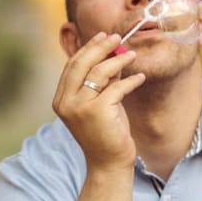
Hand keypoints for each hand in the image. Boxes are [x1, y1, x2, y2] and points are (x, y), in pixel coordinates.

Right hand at [52, 32, 144, 171]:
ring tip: (132, 56)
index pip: (72, 65)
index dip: (88, 48)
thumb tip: (114, 53)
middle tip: (117, 37)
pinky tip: (140, 78)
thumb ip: (102, 81)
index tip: (103, 36)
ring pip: (99, 72)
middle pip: (82, 63)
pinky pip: (117, 87)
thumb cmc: (105, 133)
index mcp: (60, 100)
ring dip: (118, 61)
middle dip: (101, 46)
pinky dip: (131, 81)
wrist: (109, 164)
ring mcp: (79, 107)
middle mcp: (66, 103)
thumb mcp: (99, 103)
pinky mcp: (97, 112)